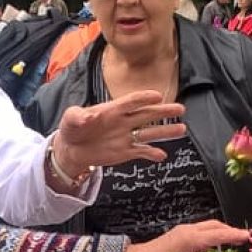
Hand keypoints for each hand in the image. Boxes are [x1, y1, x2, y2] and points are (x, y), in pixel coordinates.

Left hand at [55, 90, 187, 171]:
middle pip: (146, 114)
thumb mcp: (70, 119)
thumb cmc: (72, 128)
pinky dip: (151, 153)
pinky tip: (162, 155)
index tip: (157, 96)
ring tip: (182, 129)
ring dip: (165, 131)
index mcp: (112, 109)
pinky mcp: (125, 151)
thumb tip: (89, 117)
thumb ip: (79, 116)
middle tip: (180, 109)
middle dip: (163, 112)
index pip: (130, 102)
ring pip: (149, 132)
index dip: (143, 99)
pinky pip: (141, 151)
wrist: (71, 149)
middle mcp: (123, 121)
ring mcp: (126, 136)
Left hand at [118, 220, 251, 251]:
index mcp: (190, 238)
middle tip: (244, 239)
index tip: (248, 237)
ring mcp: (182, 232)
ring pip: (208, 228)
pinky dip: (211, 237)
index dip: (234, 235)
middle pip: (214, 225)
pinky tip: (215, 247)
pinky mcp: (179, 236)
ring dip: (221, 233)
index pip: (218, 234)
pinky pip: (201, 232)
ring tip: (233, 243)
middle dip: (230, 231)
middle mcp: (188, 231)